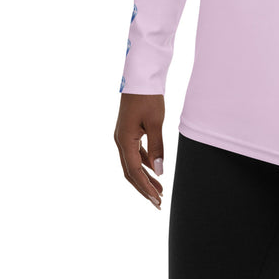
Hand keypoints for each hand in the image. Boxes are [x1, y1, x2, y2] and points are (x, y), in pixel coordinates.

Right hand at [114, 93, 165, 208]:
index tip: (156, 199)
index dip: (146, 187)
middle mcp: (120, 141)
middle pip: (130, 172)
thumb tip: (159, 171)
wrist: (141, 76)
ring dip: (144, 177)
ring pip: (132, 164)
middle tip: (158, 202)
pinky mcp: (128, 131)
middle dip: (143, 188)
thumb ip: (157, 147)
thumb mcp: (156, 122)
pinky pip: (134, 153)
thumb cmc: (148, 97)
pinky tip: (154, 169)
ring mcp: (123, 136)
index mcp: (124, 140)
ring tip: (159, 190)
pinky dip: (144, 163)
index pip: (135, 171)